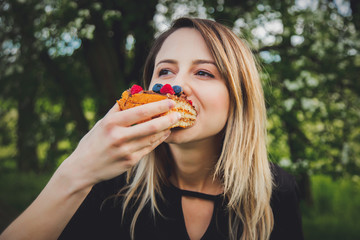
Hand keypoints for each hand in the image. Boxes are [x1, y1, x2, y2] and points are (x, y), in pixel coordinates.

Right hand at [60, 99, 179, 188]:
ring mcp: (126, 151)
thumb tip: (134, 93)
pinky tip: (164, 133)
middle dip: (168, 119)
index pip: (140, 112)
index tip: (170, 102)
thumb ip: (118, 109)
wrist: (83, 168)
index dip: (158, 106)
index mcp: (112, 123)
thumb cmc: (93, 141)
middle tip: (178, 113)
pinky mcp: (130, 162)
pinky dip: (159, 140)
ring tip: (173, 121)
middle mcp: (119, 137)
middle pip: (151, 126)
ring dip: (165, 129)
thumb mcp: (102, 122)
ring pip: (152, 138)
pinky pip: (149, 148)